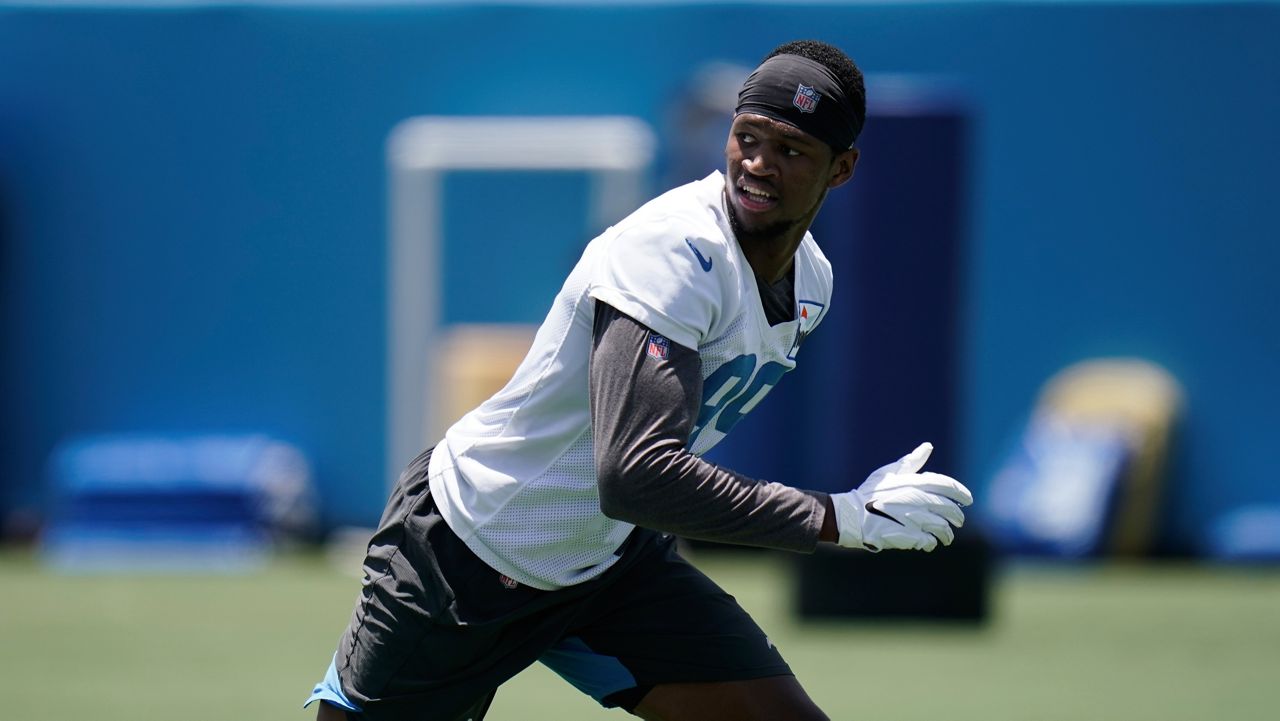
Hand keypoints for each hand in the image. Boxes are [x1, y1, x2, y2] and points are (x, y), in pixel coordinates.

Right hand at [831, 443, 972, 551]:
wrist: (851, 515)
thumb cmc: (869, 492)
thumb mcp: (888, 473)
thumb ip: (911, 462)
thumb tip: (928, 446)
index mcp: (913, 482)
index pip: (946, 485)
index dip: (961, 493)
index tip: (968, 500)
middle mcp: (915, 499)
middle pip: (948, 508)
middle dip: (957, 516)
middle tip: (958, 521)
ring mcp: (912, 518)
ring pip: (942, 527)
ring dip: (946, 533)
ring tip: (945, 537)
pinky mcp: (907, 535)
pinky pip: (928, 541)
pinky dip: (931, 543)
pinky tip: (928, 543)